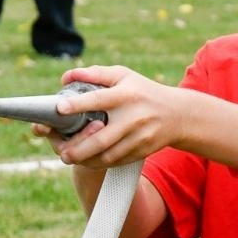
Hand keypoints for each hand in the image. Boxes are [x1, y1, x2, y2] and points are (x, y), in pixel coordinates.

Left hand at [44, 66, 187, 169]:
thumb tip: (66, 78)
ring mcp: (138, 137)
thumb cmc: (142, 92)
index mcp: (125, 95)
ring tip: (68, 157)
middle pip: (101, 138)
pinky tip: (86, 160)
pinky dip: (98, 163)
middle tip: (60, 151)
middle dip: (78, 148)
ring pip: (107, 155)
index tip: (59, 108)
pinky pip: (116, 162)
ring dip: (85, 159)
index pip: (99, 99)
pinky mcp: (141, 151)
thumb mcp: (123, 76)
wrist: (178, 115)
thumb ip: (95, 74)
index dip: (78, 104)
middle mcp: (132, 117)